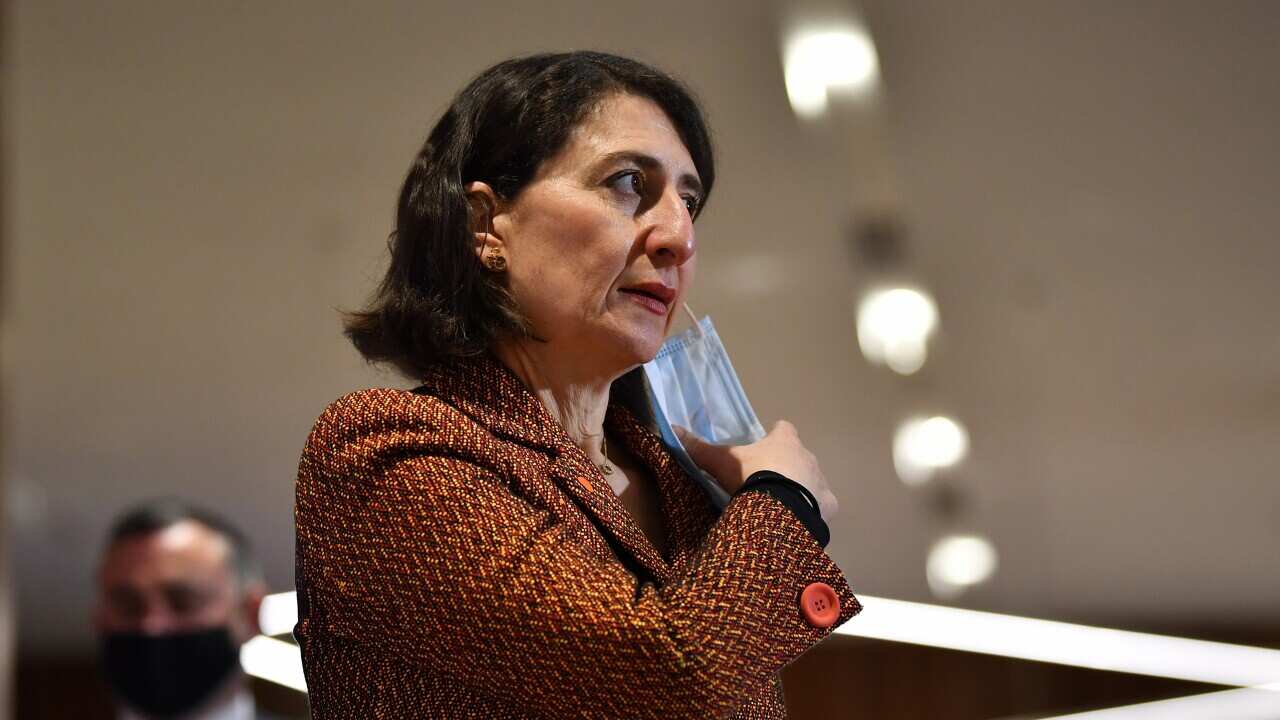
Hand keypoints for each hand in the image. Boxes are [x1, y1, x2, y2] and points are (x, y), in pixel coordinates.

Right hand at [675, 421, 837, 519]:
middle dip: (785, 466)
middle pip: (798, 456)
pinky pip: (821, 504)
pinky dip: (812, 511)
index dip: (775, 435)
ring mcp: (821, 480)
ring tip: (780, 506)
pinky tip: (796, 521)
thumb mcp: (721, 462)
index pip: (783, 428)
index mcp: (785, 441)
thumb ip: (700, 448)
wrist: (781, 511)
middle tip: (765, 482)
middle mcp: (807, 456)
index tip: (764, 446)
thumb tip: (673, 429)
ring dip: (800, 488)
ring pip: (811, 480)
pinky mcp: (828, 505)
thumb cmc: (752, 477)